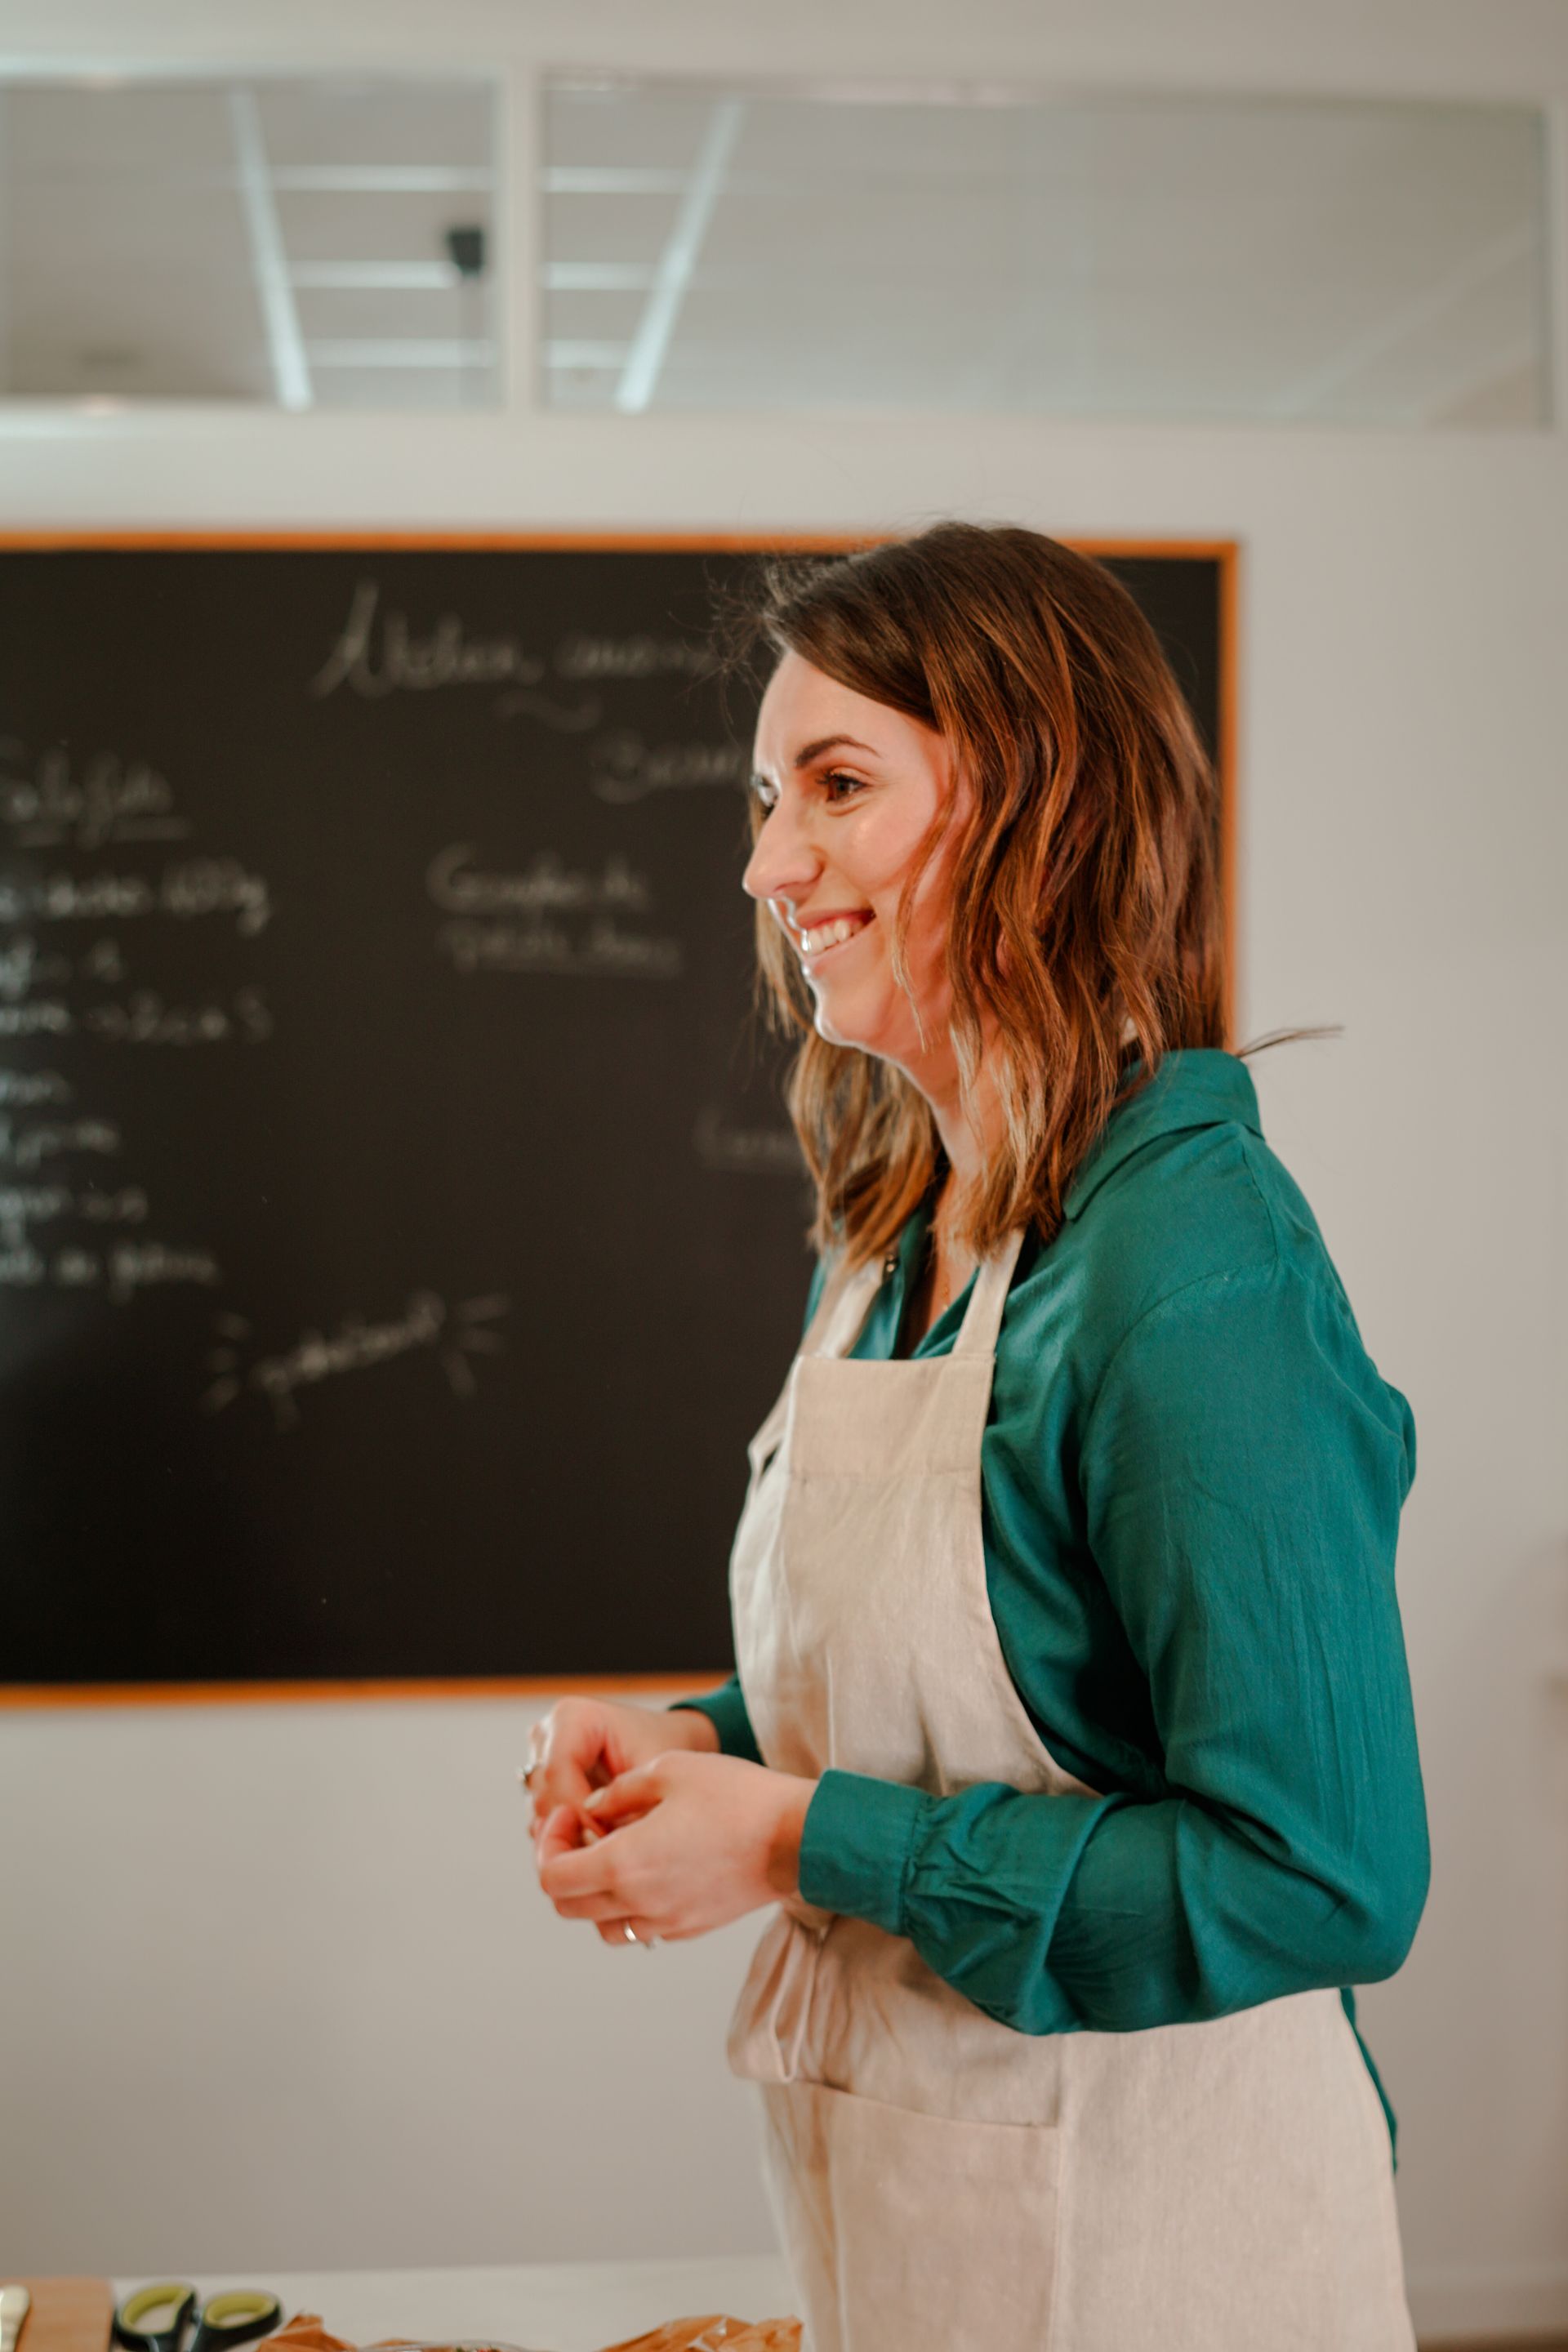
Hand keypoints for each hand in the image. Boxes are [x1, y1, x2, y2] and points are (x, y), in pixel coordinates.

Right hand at [522, 1694, 718, 1850]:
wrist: (662, 1742)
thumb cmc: (660, 1747)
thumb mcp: (654, 1771)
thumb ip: (628, 1804)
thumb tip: (599, 1847)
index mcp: (572, 1717)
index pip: (557, 1773)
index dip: (579, 1814)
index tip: (608, 1842)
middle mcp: (546, 1735)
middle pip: (544, 1796)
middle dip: (576, 1829)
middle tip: (610, 1853)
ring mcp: (538, 1759)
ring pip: (539, 1813)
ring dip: (571, 1836)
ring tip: (609, 1847)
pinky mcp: (540, 1785)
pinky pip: (542, 1821)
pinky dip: (568, 1836)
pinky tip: (598, 1840)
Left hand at [536, 1750, 816, 1945]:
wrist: (797, 1837)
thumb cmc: (736, 1796)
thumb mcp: (668, 1770)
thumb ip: (618, 1791)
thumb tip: (594, 1808)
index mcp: (624, 1864)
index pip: (552, 1877)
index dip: (550, 1843)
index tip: (573, 1813)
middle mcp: (638, 1903)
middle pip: (568, 1906)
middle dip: (564, 1866)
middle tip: (586, 1831)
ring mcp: (665, 1922)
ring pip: (601, 1925)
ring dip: (594, 1892)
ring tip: (617, 1852)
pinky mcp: (689, 1928)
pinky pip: (640, 1927)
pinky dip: (629, 1904)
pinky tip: (652, 1866)